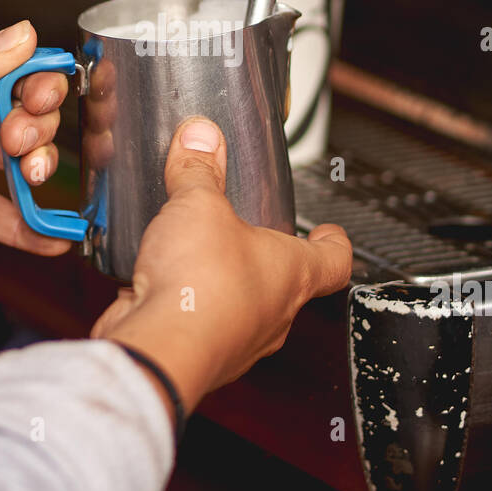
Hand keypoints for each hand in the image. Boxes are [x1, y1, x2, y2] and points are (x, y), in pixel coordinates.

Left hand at [0, 17, 71, 251]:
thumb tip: (20, 37)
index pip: (7, 64)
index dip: (33, 81)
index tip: (39, 98)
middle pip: (18, 110)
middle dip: (33, 124)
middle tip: (19, 139)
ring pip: (12, 157)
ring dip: (35, 167)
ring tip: (32, 177)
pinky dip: (22, 225)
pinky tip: (50, 235)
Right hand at [91, 117, 351, 420]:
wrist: (157, 348)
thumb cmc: (201, 288)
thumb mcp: (199, 205)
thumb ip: (198, 170)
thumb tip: (201, 138)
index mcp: (292, 273)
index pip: (335, 260)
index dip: (334, 242)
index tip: (329, 231)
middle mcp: (273, 313)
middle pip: (284, 284)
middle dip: (265, 259)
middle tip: (248, 235)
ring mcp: (237, 339)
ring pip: (239, 306)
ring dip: (221, 283)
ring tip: (194, 254)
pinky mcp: (198, 352)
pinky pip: (196, 323)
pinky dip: (181, 303)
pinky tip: (157, 281)